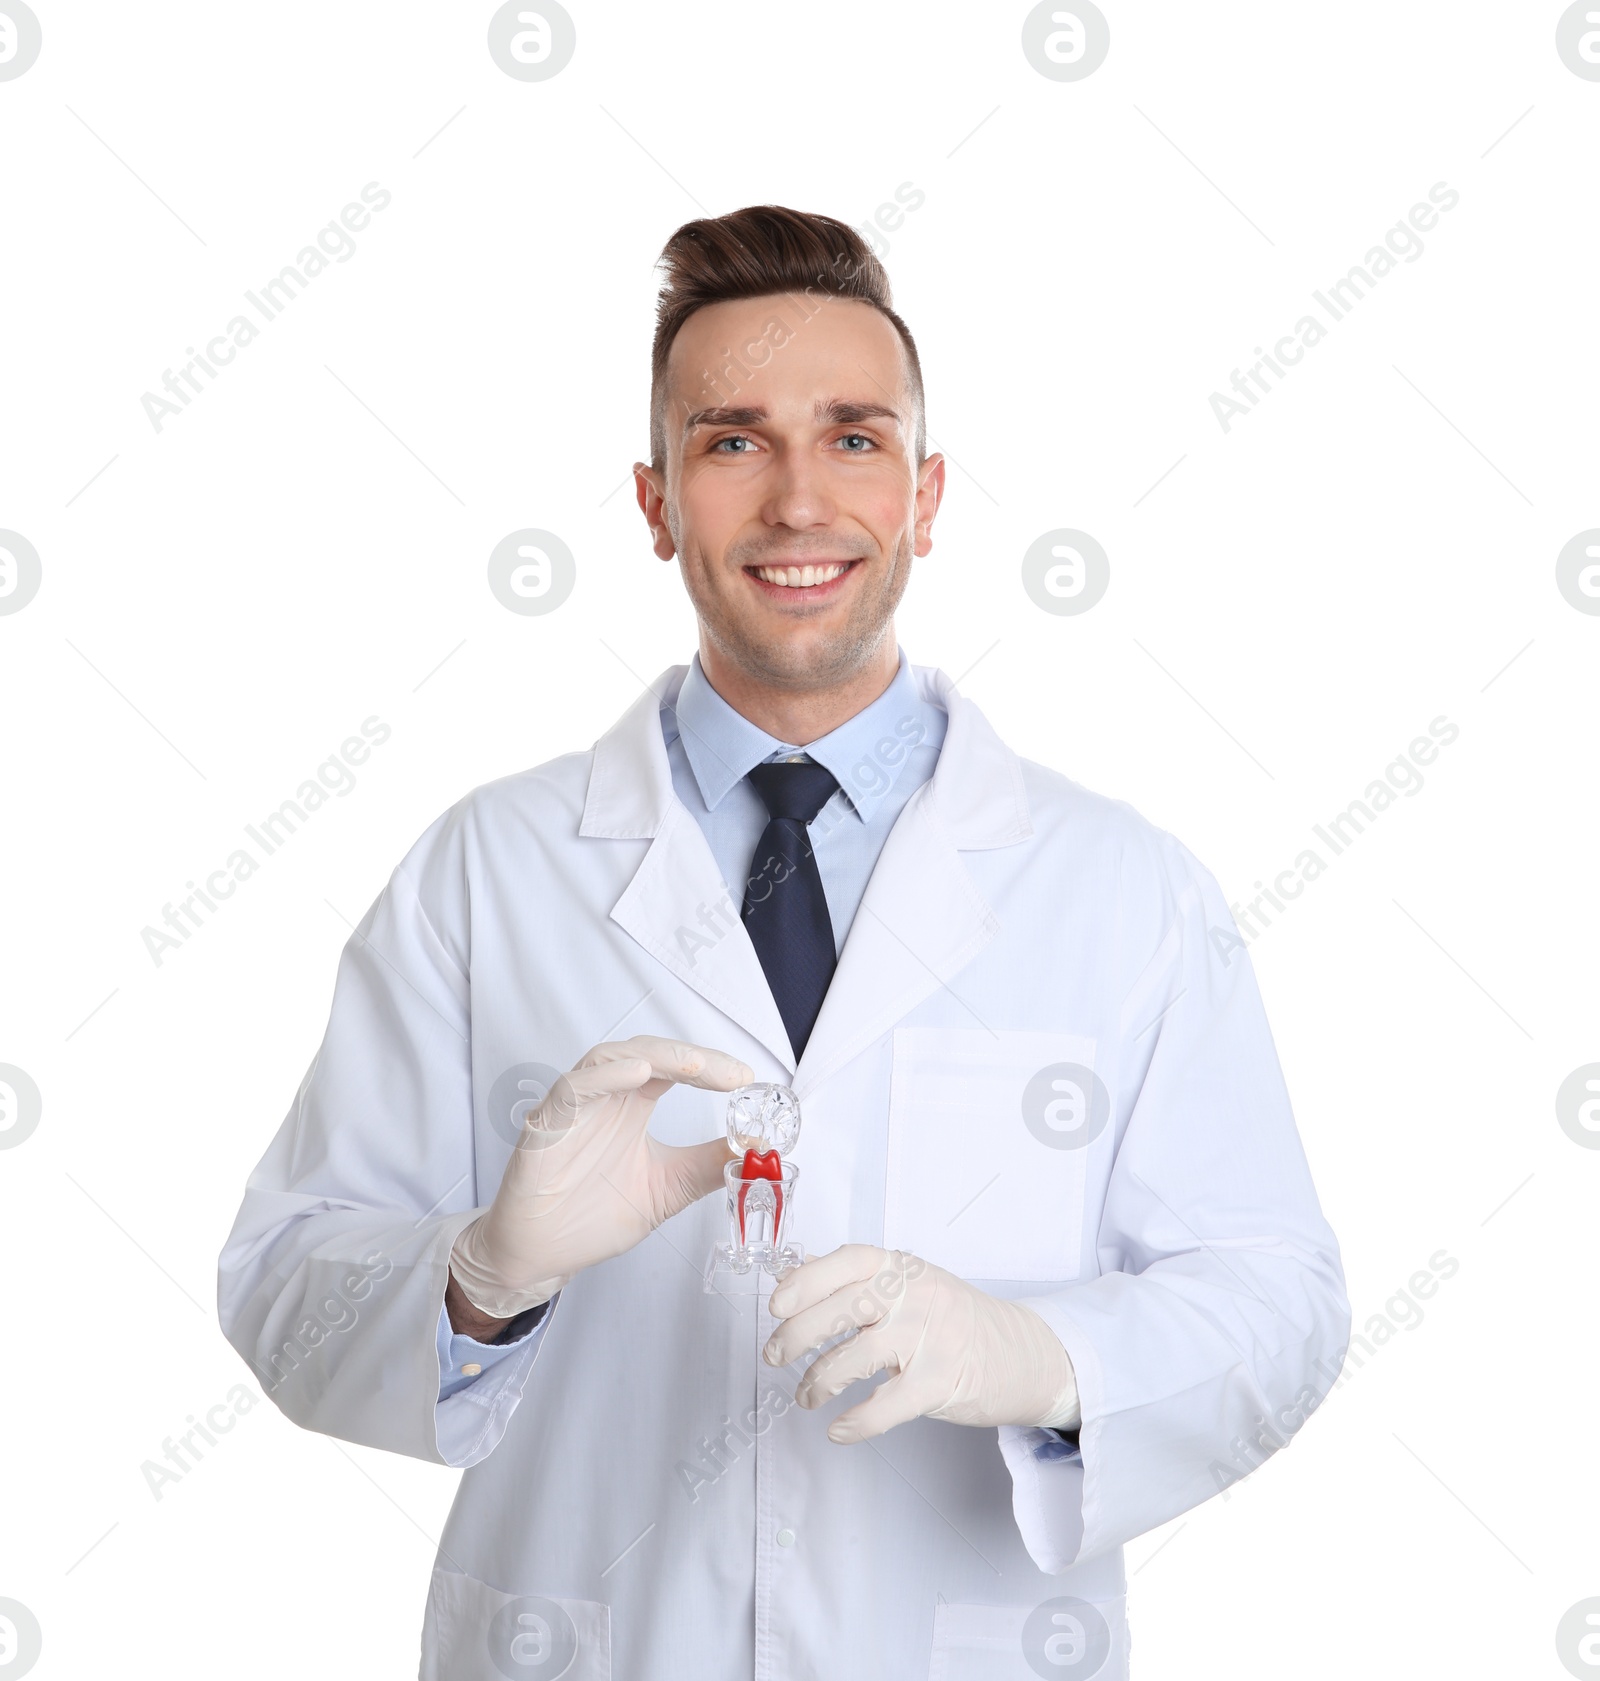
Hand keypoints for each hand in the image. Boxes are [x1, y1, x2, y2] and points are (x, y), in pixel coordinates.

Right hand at [450, 1036, 752, 1318]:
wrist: (541, 1255)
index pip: (675, 1069)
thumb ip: (709, 1166)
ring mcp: (574, 1108)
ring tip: (692, 1065)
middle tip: (729, 1074)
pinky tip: (636, 1074)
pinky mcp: (546, 1124)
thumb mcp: (668, 1189)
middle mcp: (606, 1099)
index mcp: (633, 1107)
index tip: (746, 1079)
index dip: (710, 1067)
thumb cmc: (591, 1216)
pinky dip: (604, 1077)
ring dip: (654, 1057)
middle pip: (648, 1054)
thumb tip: (758, 1150)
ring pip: (610, 1059)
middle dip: (691, 1058)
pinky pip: (573, 1089)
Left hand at [761, 1244, 1079, 1443]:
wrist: (1020, 1354)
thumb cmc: (954, 1318)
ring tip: (806, 1396)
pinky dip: (854, 1423)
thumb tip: (797, 1272)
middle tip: (774, 1356)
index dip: (808, 1280)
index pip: (849, 1261)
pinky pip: (885, 1407)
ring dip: (818, 1382)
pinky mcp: (940, 1382)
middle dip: (798, 1335)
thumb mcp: (909, 1284)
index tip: (776, 1305)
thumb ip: (856, 1279)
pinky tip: (838, 1430)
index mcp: (903, 1268)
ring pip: (856, 1359)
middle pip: (844, 1308)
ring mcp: (930, 1339)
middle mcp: (916, 1296)